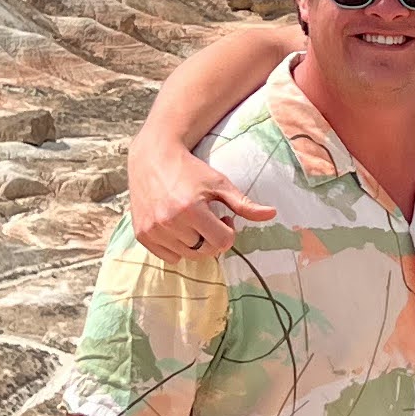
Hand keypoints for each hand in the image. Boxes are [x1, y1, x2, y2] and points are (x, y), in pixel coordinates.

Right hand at [129, 142, 273, 259]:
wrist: (153, 157)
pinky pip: (169, 257)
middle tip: (208, 219)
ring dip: (194, 243)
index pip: (222, 242)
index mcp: (191, 209)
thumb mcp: (219, 183)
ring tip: (192, 222)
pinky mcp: (142, 234)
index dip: (227, 230)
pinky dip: (177, 248)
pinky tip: (177, 228)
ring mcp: (154, 230)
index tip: (223, 217)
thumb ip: (244, 204)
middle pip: (205, 251)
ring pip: (187, 256)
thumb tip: (272, 214)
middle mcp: (170, 222)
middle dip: (211, 238)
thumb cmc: (190, 169)